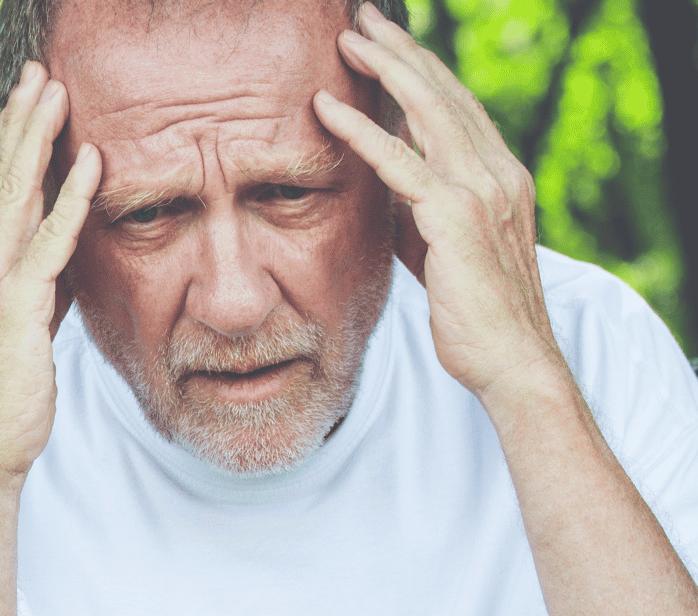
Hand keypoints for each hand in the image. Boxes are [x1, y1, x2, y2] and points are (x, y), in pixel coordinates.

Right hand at [0, 62, 101, 482]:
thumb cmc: (2, 401)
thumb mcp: (20, 334)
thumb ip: (38, 292)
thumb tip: (63, 263)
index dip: (10, 147)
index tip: (27, 104)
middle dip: (20, 123)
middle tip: (37, 74)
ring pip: (16, 197)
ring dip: (38, 139)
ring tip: (55, 91)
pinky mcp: (15, 308)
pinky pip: (48, 242)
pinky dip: (71, 199)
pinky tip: (90, 162)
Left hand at [312, 2, 563, 401]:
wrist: (510, 360)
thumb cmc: (473, 316)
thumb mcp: (442, 253)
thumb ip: (417, 214)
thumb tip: (382, 191)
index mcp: (499, 177)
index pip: (456, 108)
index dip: (420, 72)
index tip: (385, 45)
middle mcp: (497, 172)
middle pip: (444, 93)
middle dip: (402, 50)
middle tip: (363, 19)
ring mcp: (481, 190)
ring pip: (427, 110)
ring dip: (385, 68)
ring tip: (348, 37)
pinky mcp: (456, 218)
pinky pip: (400, 161)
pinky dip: (361, 130)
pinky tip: (327, 108)